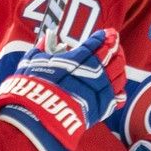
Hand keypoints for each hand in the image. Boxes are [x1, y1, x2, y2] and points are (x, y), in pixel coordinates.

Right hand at [0, 28, 126, 150]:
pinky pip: (117, 98)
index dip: (103, 37)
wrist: (37, 118)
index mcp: (77, 59)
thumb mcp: (31, 63)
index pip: (96, 44)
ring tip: (118, 62)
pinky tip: (117, 89)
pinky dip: (119, 92)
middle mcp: (92, 73)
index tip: (107, 33)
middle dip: (114, 48)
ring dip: (119, 66)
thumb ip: (41, 49)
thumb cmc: (31, 88)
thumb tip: (45, 38)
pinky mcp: (101, 109)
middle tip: (114, 44)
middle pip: (112, 57)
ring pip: (118, 75)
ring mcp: (99, 91)